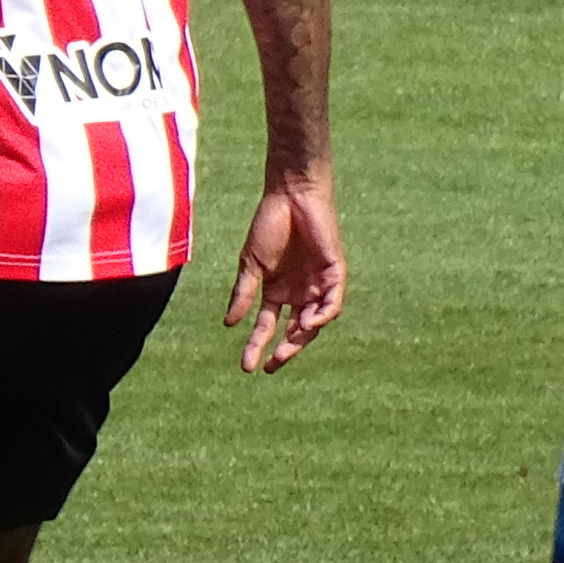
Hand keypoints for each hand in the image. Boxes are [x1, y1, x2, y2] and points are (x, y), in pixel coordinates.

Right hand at [224, 170, 346, 373]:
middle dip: (285, 351)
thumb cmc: (269, 225)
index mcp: (277, 292)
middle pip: (295, 331)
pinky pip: (332, 303)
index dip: (258, 346)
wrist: (290, 196)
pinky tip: (307, 324)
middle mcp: (299, 293)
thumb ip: (243, 294)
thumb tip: (229, 324)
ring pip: (315, 322)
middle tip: (272, 365)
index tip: (247, 367)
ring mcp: (318, 285)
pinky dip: (322, 316)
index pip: (268, 326)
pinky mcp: (334, 274)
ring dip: (302, 338)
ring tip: (286, 349)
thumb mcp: (251, 265)